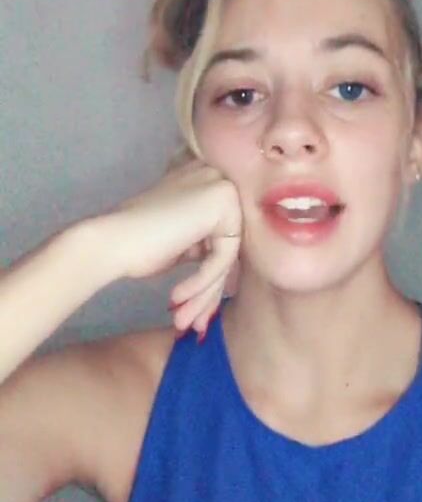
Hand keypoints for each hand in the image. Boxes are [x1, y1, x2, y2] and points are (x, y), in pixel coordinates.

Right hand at [101, 157, 241, 334]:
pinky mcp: (222, 201)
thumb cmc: (137, 246)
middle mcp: (218, 177)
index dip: (210, 279)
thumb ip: (209, 247)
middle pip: (226, 247)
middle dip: (209, 292)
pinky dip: (201, 282)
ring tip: (185, 322)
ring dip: (204, 294)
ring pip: (226, 255)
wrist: (108, 241)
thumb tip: (234, 275)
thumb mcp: (183, 244)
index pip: (222, 239)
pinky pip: (222, 256)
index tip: (196, 311)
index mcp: (208, 185)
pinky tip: (177, 297)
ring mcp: (221, 186)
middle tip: (194, 324)